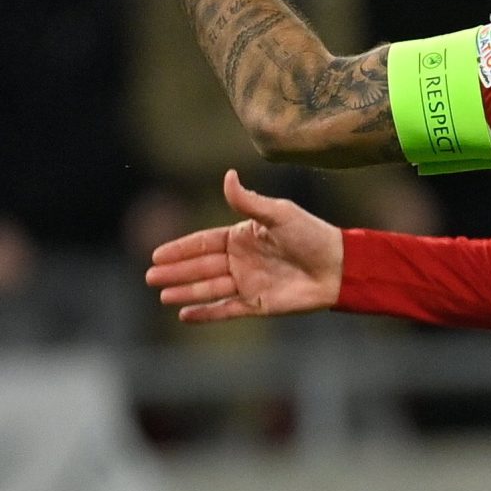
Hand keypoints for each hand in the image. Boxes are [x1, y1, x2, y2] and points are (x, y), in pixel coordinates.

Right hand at [146, 171, 341, 322]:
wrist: (340, 266)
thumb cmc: (312, 235)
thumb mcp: (279, 214)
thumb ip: (249, 201)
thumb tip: (228, 175)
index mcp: (243, 236)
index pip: (204, 242)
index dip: (181, 249)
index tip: (157, 254)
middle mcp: (242, 260)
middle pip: (201, 267)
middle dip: (176, 272)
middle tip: (150, 276)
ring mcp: (249, 283)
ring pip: (210, 289)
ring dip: (186, 291)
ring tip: (161, 294)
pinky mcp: (259, 304)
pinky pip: (227, 309)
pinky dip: (207, 313)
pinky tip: (184, 315)